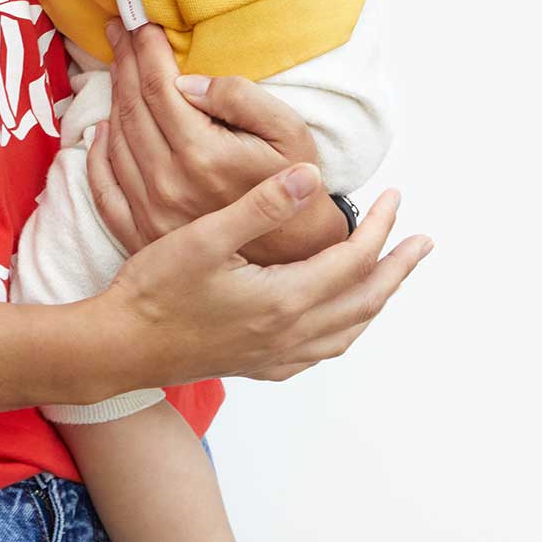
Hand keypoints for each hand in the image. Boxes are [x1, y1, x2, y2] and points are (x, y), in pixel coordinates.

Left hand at [89, 21, 338, 263]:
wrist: (297, 257)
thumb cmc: (297, 184)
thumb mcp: (288, 131)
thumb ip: (239, 98)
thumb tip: (186, 81)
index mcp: (201, 154)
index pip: (158, 87)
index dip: (145, 48)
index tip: (138, 19)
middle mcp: (167, 183)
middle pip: (132, 107)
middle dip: (124, 61)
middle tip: (118, 28)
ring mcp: (149, 211)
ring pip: (115, 140)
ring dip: (113, 97)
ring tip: (116, 65)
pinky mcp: (140, 232)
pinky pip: (104, 186)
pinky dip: (97, 154)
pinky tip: (100, 128)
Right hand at [97, 164, 431, 391]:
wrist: (121, 347)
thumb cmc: (155, 289)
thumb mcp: (204, 236)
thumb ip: (261, 206)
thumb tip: (310, 176)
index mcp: (284, 298)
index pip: (352, 259)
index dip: (380, 227)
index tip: (395, 198)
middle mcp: (290, 333)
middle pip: (365, 299)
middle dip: (396, 266)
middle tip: (421, 241)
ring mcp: (277, 355)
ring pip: (348, 329)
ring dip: (376, 299)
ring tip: (390, 277)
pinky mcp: (261, 365)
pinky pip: (323, 350)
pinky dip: (345, 329)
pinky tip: (337, 319)